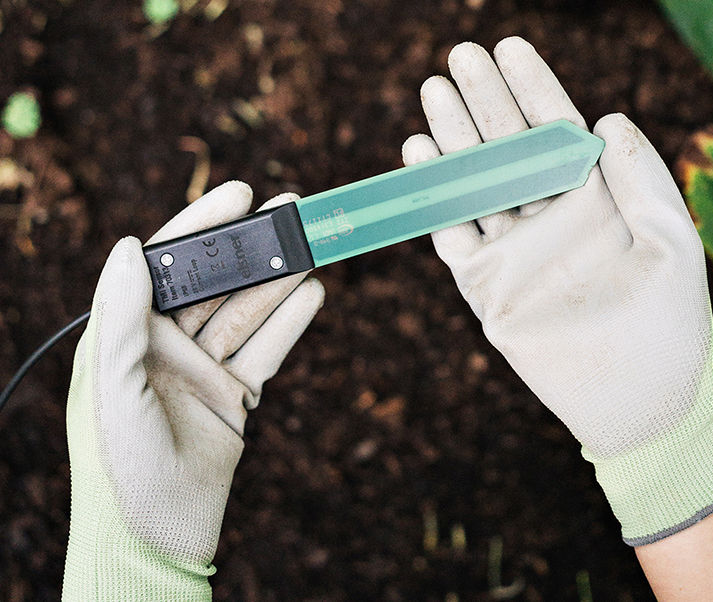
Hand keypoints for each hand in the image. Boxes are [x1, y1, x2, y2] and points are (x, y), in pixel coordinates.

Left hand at [62, 182, 323, 599]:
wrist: (155, 533)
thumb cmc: (118, 462)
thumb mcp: (112, 383)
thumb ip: (121, 315)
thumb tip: (130, 245)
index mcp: (127, 334)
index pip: (168, 264)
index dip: (203, 226)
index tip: (241, 195)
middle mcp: (165, 346)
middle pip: (217, 283)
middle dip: (253, 248)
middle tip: (292, 212)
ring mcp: (202, 370)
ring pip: (246, 313)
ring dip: (280, 281)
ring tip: (313, 249)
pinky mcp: (232, 397)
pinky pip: (266, 352)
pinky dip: (290, 325)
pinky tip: (313, 296)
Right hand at [402, 38, 712, 545]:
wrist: (635, 400)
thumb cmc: (668, 322)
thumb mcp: (672, 241)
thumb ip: (643, 177)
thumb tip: (606, 118)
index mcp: (594, 200)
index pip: (555, 130)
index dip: (532, 87)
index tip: (508, 47)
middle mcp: (549, 218)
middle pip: (506, 147)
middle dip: (483, 100)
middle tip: (457, 57)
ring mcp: (514, 251)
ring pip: (474, 183)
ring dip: (452, 137)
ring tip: (433, 93)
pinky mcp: (487, 286)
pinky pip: (452, 234)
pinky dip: (435, 198)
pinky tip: (421, 156)